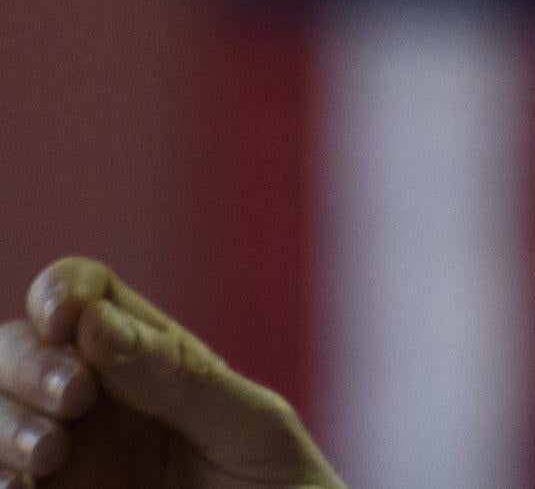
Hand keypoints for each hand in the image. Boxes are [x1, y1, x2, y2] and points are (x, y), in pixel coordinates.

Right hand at [0, 258, 345, 488]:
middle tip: (74, 396)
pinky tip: (18, 486)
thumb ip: (181, 378)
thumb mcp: (250, 426)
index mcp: (148, 360)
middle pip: (17, 349)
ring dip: (3, 422)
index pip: (85, 296)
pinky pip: (0, 482)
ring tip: (48, 452)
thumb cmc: (282, 486)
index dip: (61, 290)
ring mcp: (65, 460)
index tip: (64, 317)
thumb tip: (95, 322)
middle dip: (26, 362)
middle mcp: (93, 404)